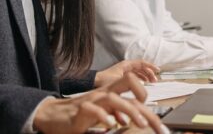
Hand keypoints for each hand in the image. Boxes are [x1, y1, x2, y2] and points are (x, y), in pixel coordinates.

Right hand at [33, 73, 167, 133]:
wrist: (53, 116)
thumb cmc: (80, 116)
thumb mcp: (104, 116)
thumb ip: (120, 116)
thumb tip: (137, 121)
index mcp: (112, 95)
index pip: (135, 94)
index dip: (150, 106)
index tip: (159, 124)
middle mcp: (104, 94)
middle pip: (128, 87)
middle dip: (146, 104)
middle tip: (157, 126)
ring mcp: (92, 100)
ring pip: (114, 98)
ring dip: (130, 110)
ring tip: (141, 124)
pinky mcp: (80, 109)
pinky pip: (93, 109)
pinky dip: (104, 116)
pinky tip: (111, 125)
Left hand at [95, 59, 159, 87]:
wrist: (93, 82)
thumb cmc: (103, 81)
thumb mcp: (118, 81)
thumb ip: (128, 82)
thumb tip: (140, 85)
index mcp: (126, 65)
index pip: (141, 63)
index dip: (151, 66)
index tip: (158, 70)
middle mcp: (126, 66)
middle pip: (142, 67)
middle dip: (150, 72)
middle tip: (155, 79)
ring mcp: (124, 70)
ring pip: (139, 71)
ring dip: (146, 75)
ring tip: (152, 82)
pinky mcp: (123, 75)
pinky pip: (135, 74)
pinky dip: (141, 78)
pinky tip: (144, 83)